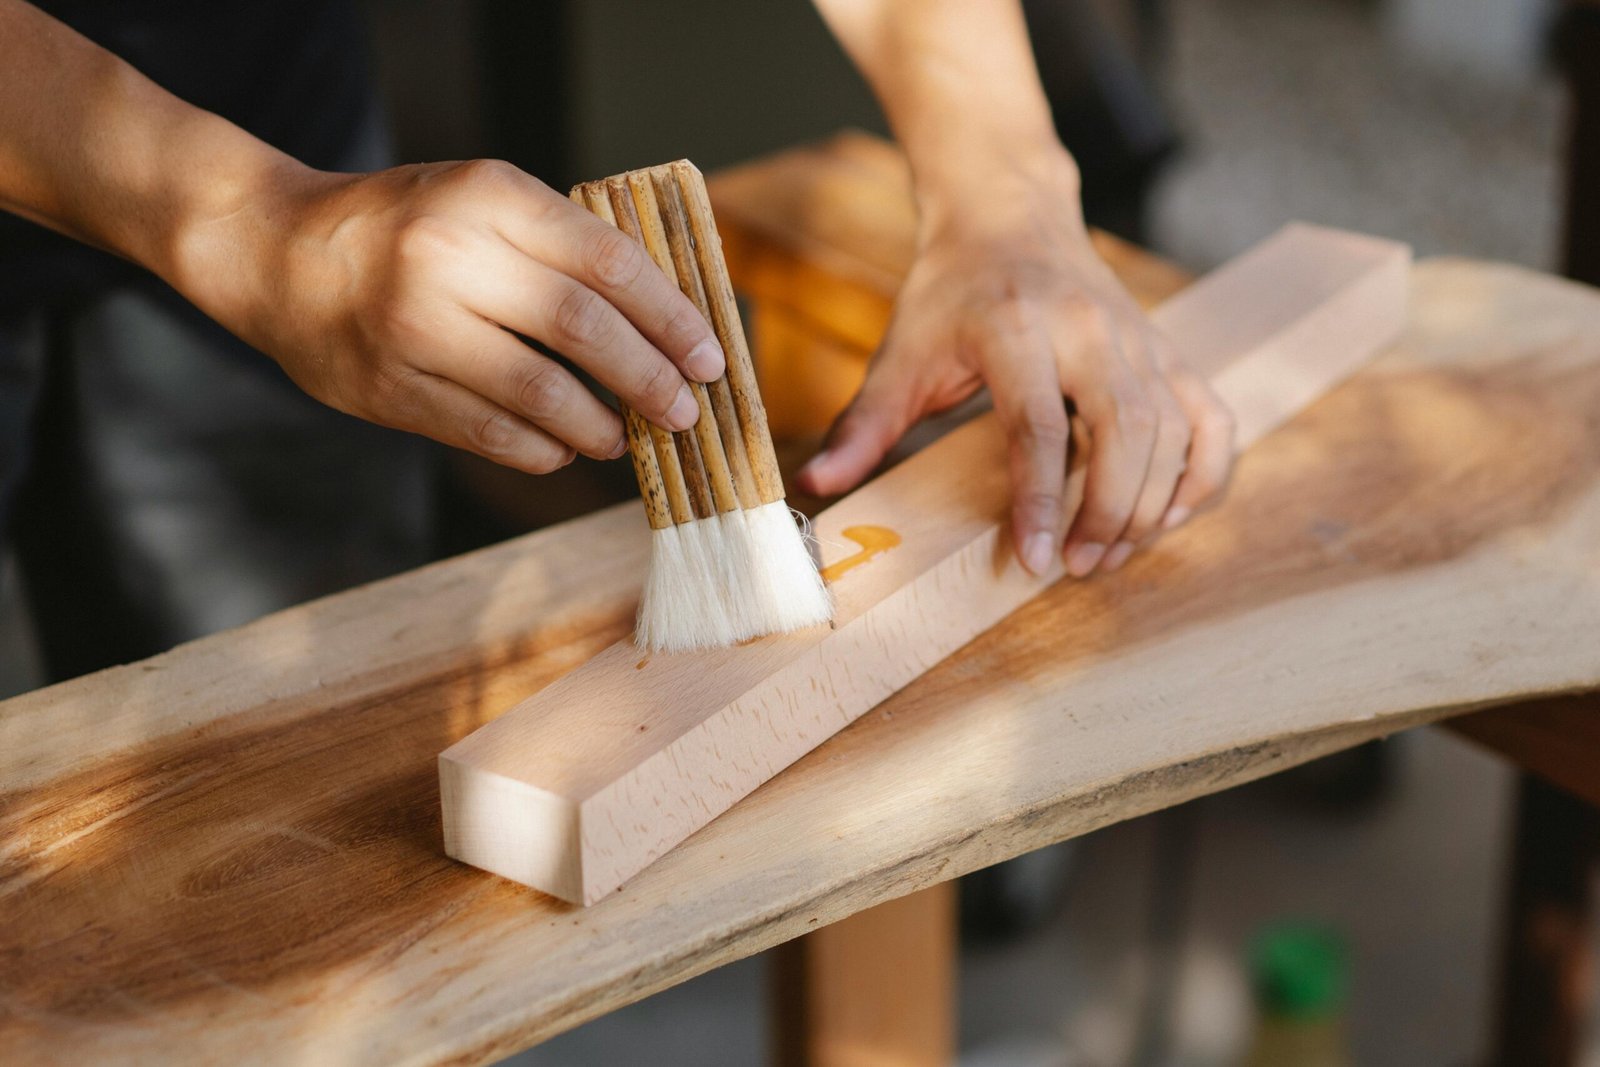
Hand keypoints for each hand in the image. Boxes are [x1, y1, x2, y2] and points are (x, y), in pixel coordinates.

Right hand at [175, 158, 724, 472]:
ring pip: (539, 392)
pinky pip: (490, 433)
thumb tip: (665, 323)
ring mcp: (414, 328)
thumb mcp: (481, 202)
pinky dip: (542, 449)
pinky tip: (565, 449)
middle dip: (650, 378)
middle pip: (582, 329)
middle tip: (684, 410)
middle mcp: (449, 258)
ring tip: (626, 435)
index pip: (607, 262)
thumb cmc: (404, 227)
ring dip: (601, 425)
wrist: (276, 254)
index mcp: (487, 197)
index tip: (708, 356)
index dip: (670, 317)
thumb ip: (561, 247)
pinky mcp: (390, 389)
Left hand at [797, 149, 1234, 576]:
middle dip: (1107, 513)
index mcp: (1019, 329)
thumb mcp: (901, 353)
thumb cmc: (950, 293)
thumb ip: (866, 424)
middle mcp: (1092, 330)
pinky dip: (1203, 474)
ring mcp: (1142, 339)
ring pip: (1174, 431)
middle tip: (1077, 567)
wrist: (1010, 216)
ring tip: (1110, 553)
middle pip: (1125, 433)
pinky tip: (1168, 516)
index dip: (1039, 501)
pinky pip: (1212, 418)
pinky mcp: (1170, 350)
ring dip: (1151, 504)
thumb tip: (816, 485)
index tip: (1033, 562)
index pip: (1039, 427)